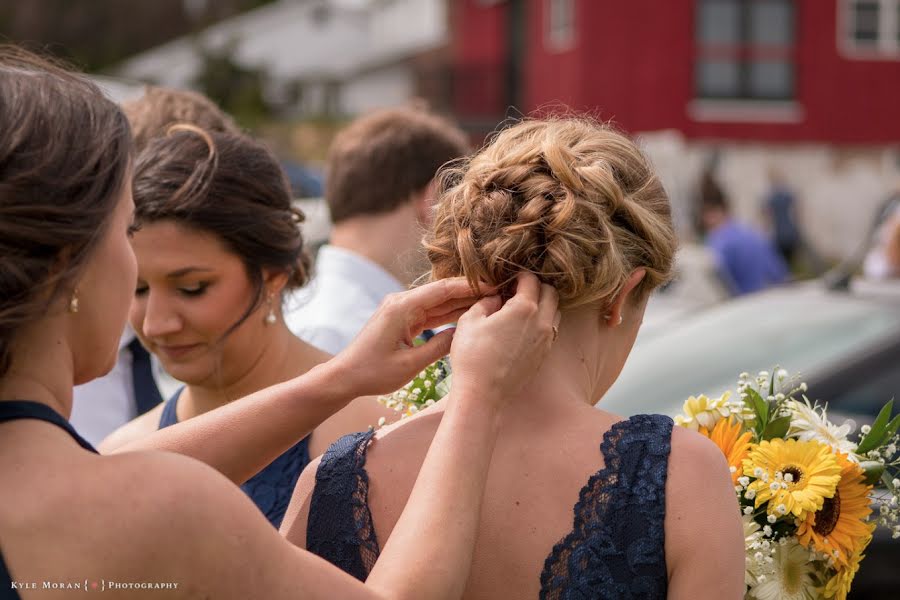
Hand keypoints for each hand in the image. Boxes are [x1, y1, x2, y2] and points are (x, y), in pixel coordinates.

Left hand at [328, 277, 489, 397]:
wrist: (345, 377)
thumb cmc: (373, 372)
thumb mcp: (411, 364)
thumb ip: (440, 347)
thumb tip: (465, 334)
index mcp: (402, 307)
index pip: (442, 289)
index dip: (469, 286)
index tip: (492, 285)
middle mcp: (401, 302)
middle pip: (442, 292)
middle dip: (470, 292)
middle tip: (498, 292)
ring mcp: (402, 309)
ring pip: (438, 302)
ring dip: (461, 302)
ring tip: (490, 301)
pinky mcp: (403, 319)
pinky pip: (430, 313)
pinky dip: (449, 314)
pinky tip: (469, 314)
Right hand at [449, 272, 558, 405]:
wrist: (483, 394)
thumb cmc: (473, 356)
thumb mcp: (470, 320)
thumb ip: (486, 302)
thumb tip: (496, 298)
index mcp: (524, 308)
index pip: (531, 280)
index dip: (519, 275)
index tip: (508, 279)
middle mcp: (542, 322)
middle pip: (551, 293)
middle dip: (536, 287)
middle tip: (517, 291)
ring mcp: (546, 341)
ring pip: (556, 312)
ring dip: (544, 305)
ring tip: (522, 310)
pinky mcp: (544, 355)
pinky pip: (551, 331)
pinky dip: (543, 323)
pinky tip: (524, 329)